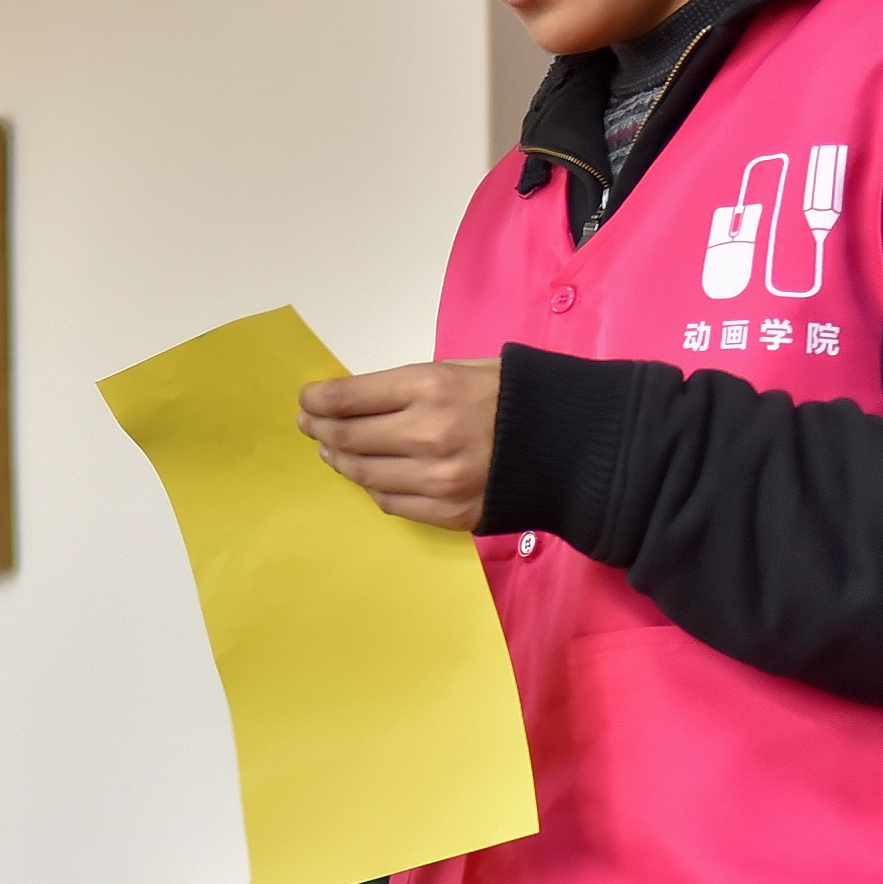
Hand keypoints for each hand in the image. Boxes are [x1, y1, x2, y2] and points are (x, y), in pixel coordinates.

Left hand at [301, 362, 500, 529]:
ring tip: (335, 450)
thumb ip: (406, 387)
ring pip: (363, 474)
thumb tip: (353, 399)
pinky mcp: (450, 513)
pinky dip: (374, 487)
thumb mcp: (460, 370)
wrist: (575, 444)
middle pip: (347, 438)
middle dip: (320, 430)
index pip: (348, 398)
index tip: (307, 400)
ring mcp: (438, 480)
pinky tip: (372, 475)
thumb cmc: (515, 397)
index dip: (317, 400)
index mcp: (430, 389)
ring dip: (341, 460)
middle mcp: (428, 435)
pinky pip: (391, 503)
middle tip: (312, 426)